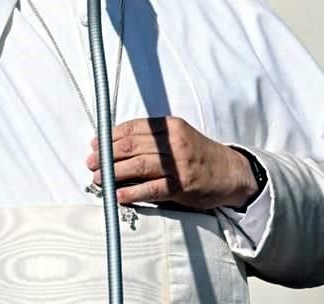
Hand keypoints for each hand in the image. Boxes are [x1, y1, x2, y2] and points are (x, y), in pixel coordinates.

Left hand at [86, 116, 257, 210]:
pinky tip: (119, 195)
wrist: (231, 173)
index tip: (95, 145)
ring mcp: (179, 164)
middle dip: (106, 155)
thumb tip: (111, 145)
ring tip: (99, 179)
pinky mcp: (182, 186)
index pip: (132, 128)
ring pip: (138, 166)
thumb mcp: (177, 138)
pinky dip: (132, 192)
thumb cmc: (197, 155)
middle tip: (92, 163)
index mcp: (170, 127)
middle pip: (131, 146)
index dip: (109, 136)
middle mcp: (174, 142)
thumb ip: (150, 139)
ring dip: (114, 173)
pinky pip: (152, 189)